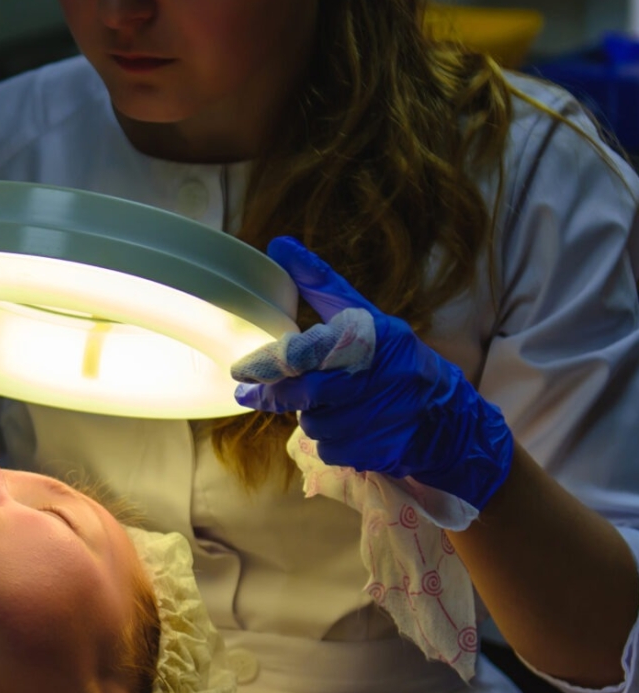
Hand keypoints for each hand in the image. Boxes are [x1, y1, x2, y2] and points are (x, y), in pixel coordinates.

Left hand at [231, 237, 513, 509]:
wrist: (451, 420)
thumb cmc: (399, 361)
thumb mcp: (368, 317)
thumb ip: (322, 286)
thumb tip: (279, 243)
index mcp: (366, 338)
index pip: (308, 350)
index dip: (273, 363)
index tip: (240, 373)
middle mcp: (369, 377)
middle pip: (303, 393)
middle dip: (277, 396)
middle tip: (252, 393)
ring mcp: (372, 417)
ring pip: (311, 422)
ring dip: (313, 417)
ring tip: (338, 406)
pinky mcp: (373, 450)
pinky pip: (328, 448)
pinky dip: (332, 441)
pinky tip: (353, 428)